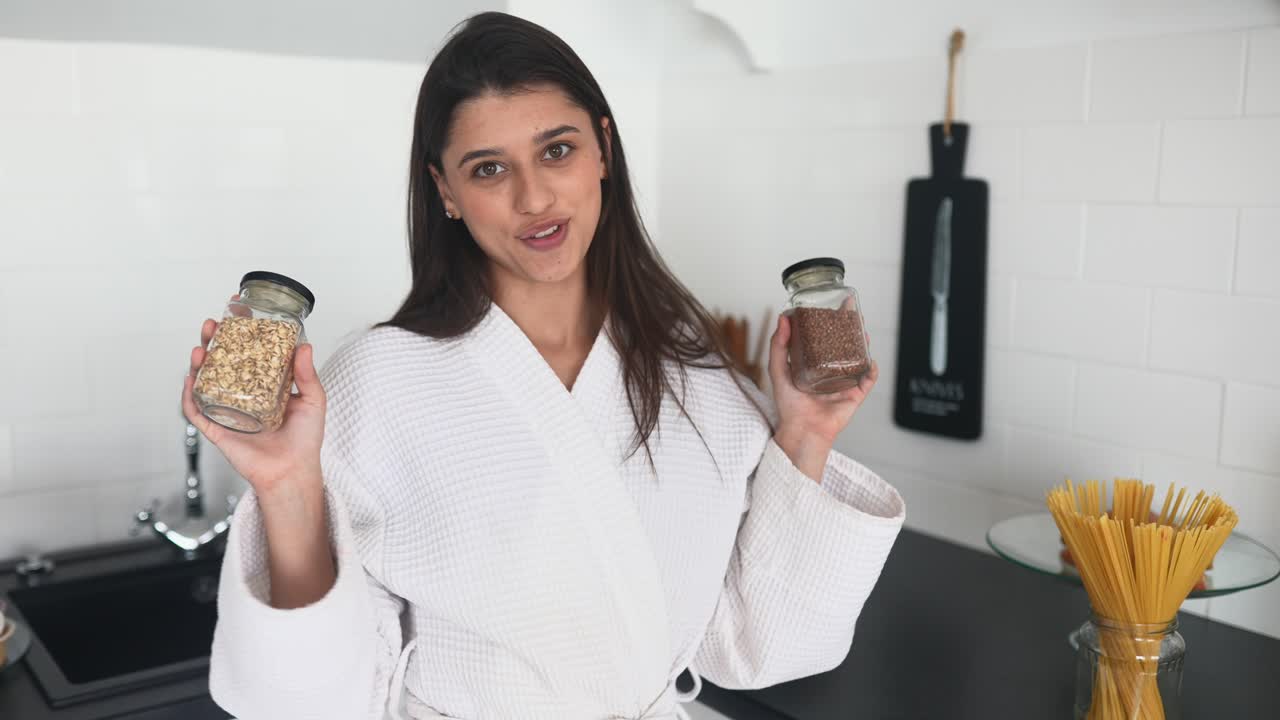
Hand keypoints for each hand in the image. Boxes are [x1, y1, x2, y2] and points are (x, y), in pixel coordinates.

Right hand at [181, 305, 326, 499]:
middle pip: (221, 362)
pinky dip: (189, 396)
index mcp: (263, 383)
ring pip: (205, 382)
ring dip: (198, 363)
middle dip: (213, 342)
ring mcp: (227, 410)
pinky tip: (190, 380)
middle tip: (212, 325)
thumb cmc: (305, 438)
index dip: (239, 332)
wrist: (294, 471)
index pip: (247, 352)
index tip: (236, 311)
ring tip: (200, 347)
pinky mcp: (217, 429)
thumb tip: (304, 345)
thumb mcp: (313, 400)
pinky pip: (197, 411)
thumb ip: (306, 374)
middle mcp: (242, 394)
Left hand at [767, 313, 877, 479]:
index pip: (824, 337)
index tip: (832, 305)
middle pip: (844, 343)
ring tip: (863, 329)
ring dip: (863, 343)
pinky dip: (871, 369)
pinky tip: (870, 359)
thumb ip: (778, 345)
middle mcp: (831, 371)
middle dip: (850, 327)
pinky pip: (867, 380)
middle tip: (853, 311)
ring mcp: (844, 382)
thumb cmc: (789, 405)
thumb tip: (783, 318)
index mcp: (814, 364)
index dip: (830, 321)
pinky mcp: (855, 395)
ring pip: (858, 357)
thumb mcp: (778, 370)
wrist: (801, 430)